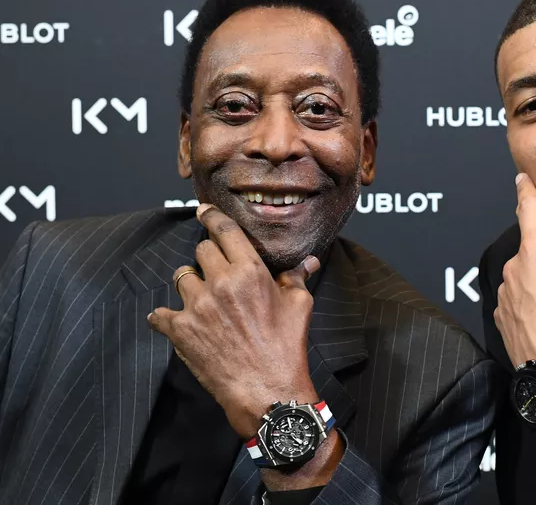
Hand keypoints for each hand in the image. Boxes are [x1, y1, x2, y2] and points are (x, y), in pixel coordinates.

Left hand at [148, 203, 320, 437]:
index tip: (202, 212)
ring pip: (181, 277)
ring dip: (191, 285)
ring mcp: (196, 307)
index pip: (224, 230)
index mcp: (249, 271)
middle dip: (209, 259)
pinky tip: (176, 322)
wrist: (268, 391)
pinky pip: (160, 313)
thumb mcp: (299, 306)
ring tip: (203, 302)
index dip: (211, 217)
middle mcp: (220, 283)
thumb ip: (296, 277)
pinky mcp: (180, 331)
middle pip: (201, 250)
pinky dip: (166, 317)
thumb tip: (307, 261)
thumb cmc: (287, 347)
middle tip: (218, 275)